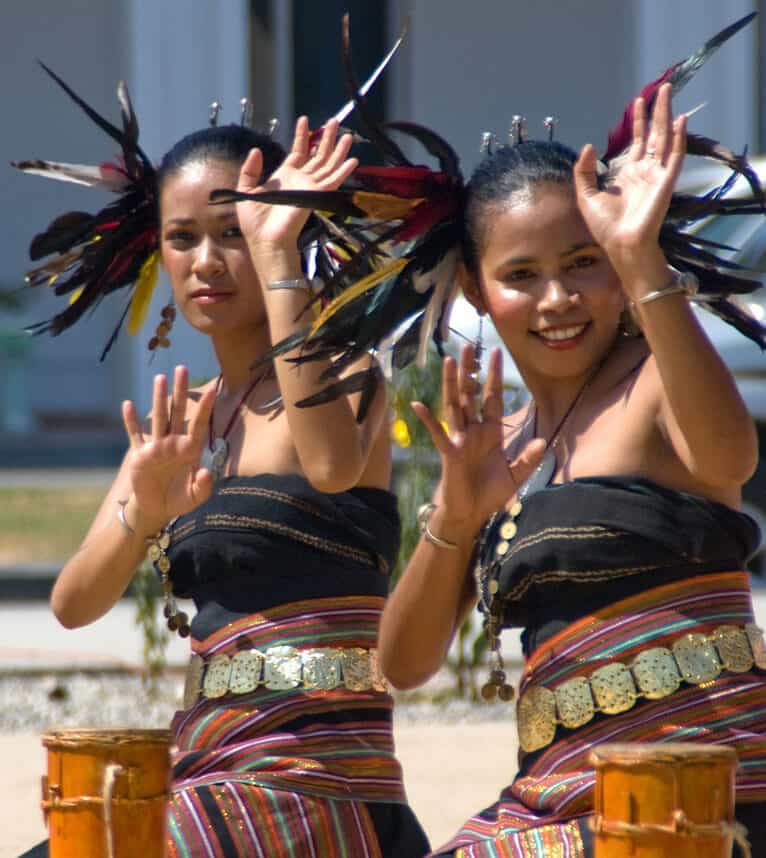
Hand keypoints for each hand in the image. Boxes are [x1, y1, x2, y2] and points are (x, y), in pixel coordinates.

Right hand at [121, 366, 215, 534]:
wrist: (156, 510)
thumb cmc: (178, 500)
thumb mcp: (195, 497)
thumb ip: (203, 486)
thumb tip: (206, 472)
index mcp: (189, 451)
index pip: (199, 425)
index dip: (205, 409)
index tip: (213, 390)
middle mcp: (173, 444)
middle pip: (177, 413)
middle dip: (180, 391)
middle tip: (182, 368)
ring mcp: (155, 447)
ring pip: (157, 418)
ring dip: (158, 398)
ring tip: (159, 377)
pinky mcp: (139, 455)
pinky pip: (135, 435)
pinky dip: (131, 421)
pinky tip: (128, 404)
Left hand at [235, 116, 357, 253]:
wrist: (265, 239)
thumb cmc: (255, 220)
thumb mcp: (246, 189)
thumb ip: (250, 169)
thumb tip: (256, 150)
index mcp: (285, 176)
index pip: (298, 151)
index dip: (301, 135)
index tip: (304, 119)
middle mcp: (300, 180)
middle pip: (318, 155)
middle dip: (326, 138)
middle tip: (334, 121)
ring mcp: (310, 188)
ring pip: (328, 164)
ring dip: (338, 150)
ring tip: (347, 134)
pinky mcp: (316, 195)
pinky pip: (333, 180)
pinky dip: (343, 170)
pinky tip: (353, 160)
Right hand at [412, 346, 544, 532]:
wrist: (470, 515)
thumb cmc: (489, 495)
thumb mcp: (515, 476)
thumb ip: (528, 459)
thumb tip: (543, 442)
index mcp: (490, 433)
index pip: (492, 398)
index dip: (494, 376)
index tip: (496, 353)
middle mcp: (473, 431)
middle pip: (471, 394)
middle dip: (470, 370)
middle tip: (469, 345)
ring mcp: (459, 439)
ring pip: (455, 405)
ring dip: (451, 383)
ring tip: (448, 360)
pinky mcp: (449, 453)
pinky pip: (437, 433)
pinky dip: (427, 419)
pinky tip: (417, 404)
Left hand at [574, 83, 685, 273]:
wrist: (619, 244)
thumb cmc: (604, 226)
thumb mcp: (586, 196)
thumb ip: (584, 171)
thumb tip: (588, 145)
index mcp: (627, 174)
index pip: (636, 141)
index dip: (637, 122)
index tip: (637, 102)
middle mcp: (644, 171)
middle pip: (653, 134)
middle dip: (656, 112)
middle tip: (662, 89)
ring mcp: (656, 175)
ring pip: (664, 139)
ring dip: (667, 116)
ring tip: (669, 94)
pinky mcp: (665, 182)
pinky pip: (675, 156)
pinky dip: (679, 139)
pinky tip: (680, 121)